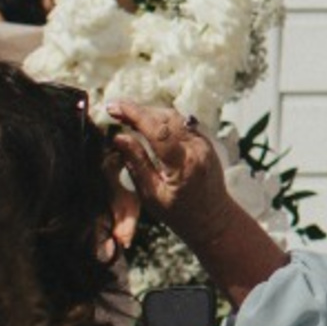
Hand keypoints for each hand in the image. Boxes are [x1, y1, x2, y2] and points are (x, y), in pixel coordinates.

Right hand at [107, 99, 226, 223]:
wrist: (213, 218)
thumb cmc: (179, 214)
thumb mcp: (151, 194)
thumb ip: (136, 164)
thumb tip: (118, 137)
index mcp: (184, 164)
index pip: (157, 130)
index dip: (134, 114)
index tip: (114, 107)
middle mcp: (197, 148)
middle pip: (166, 118)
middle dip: (138, 110)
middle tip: (114, 110)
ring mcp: (204, 143)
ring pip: (174, 117)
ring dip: (150, 112)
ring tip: (125, 115)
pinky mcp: (205, 142)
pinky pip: (182, 123)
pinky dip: (161, 119)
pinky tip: (145, 122)